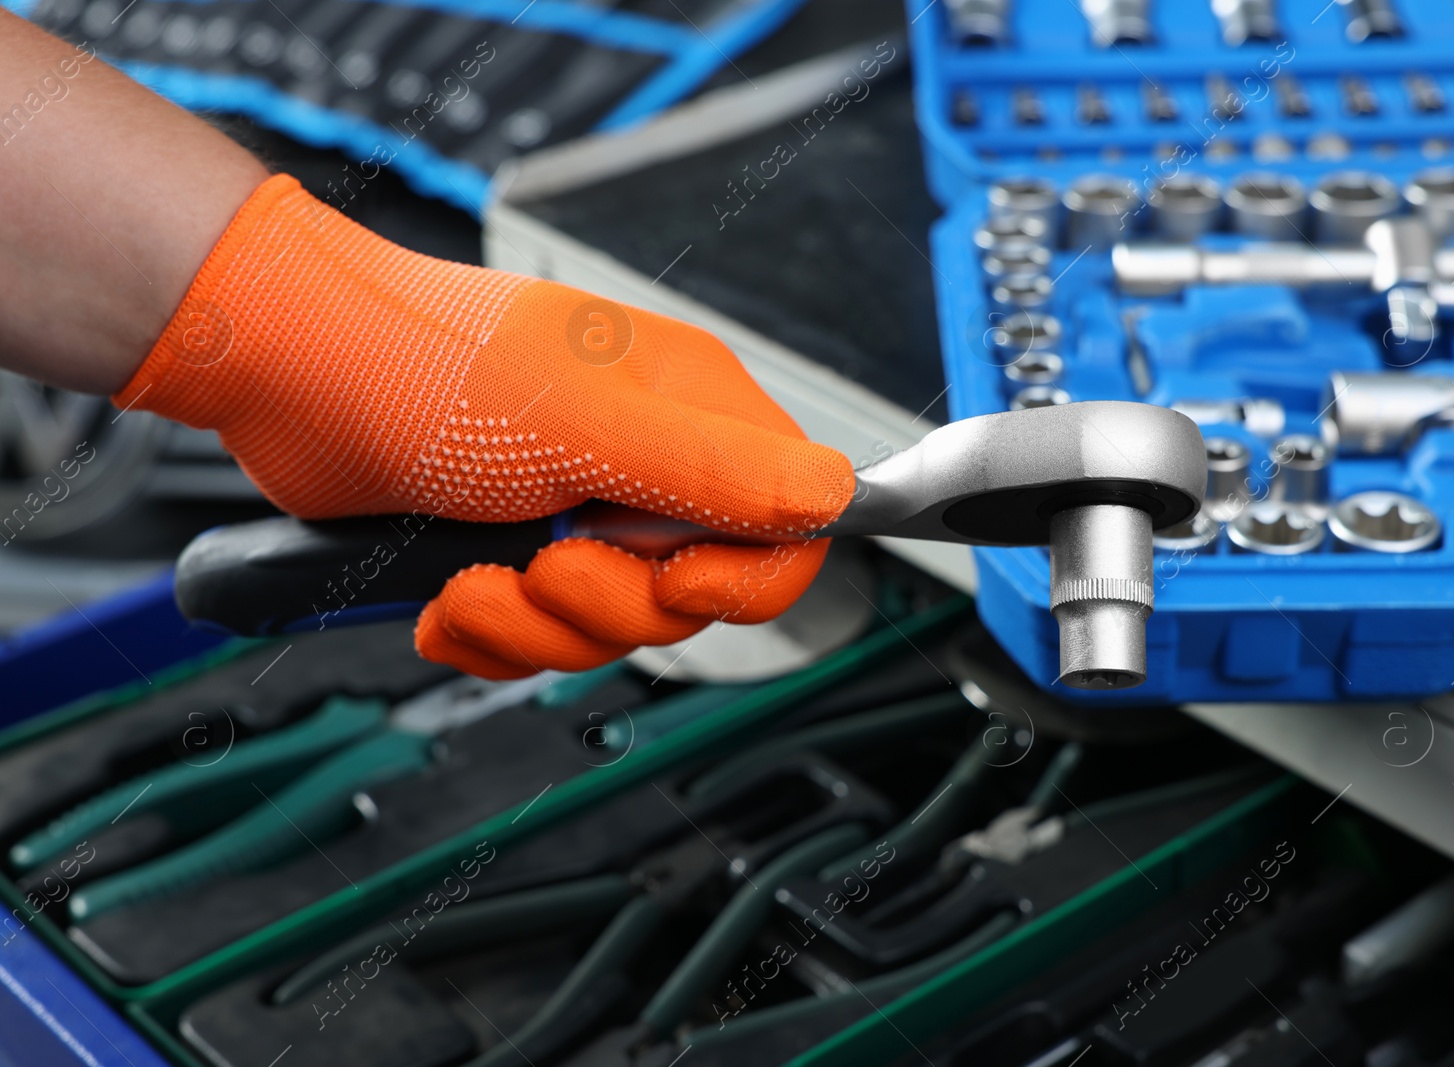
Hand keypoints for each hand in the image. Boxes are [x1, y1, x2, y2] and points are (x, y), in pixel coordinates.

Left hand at [115, 176, 854, 676]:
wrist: (297, 375)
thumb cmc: (429, 369)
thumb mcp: (588, 423)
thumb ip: (718, 470)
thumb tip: (836, 496)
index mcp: (694, 415)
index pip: (788, 527)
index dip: (745, 581)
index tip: (677, 585)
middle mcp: (648, 466)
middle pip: (691, 600)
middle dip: (609, 608)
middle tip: (547, 565)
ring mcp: (581, 512)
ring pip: (610, 630)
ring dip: (532, 627)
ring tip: (474, 578)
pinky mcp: (517, 551)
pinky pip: (537, 639)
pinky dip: (486, 634)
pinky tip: (446, 595)